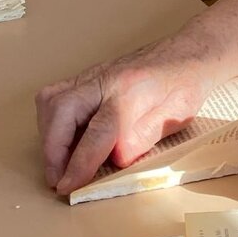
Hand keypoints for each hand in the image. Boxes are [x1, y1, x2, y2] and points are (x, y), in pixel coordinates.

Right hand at [36, 45, 211, 194]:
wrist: (189, 50)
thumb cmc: (187, 83)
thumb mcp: (176, 117)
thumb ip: (143, 138)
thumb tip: (114, 158)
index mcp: (132, 91)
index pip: (99, 131)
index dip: (80, 162)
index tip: (67, 186)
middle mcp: (106, 79)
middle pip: (62, 110)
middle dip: (53, 150)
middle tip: (57, 179)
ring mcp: (93, 74)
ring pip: (51, 101)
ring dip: (48, 136)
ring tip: (58, 163)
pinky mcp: (88, 76)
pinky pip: (55, 95)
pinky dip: (51, 121)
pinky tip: (63, 139)